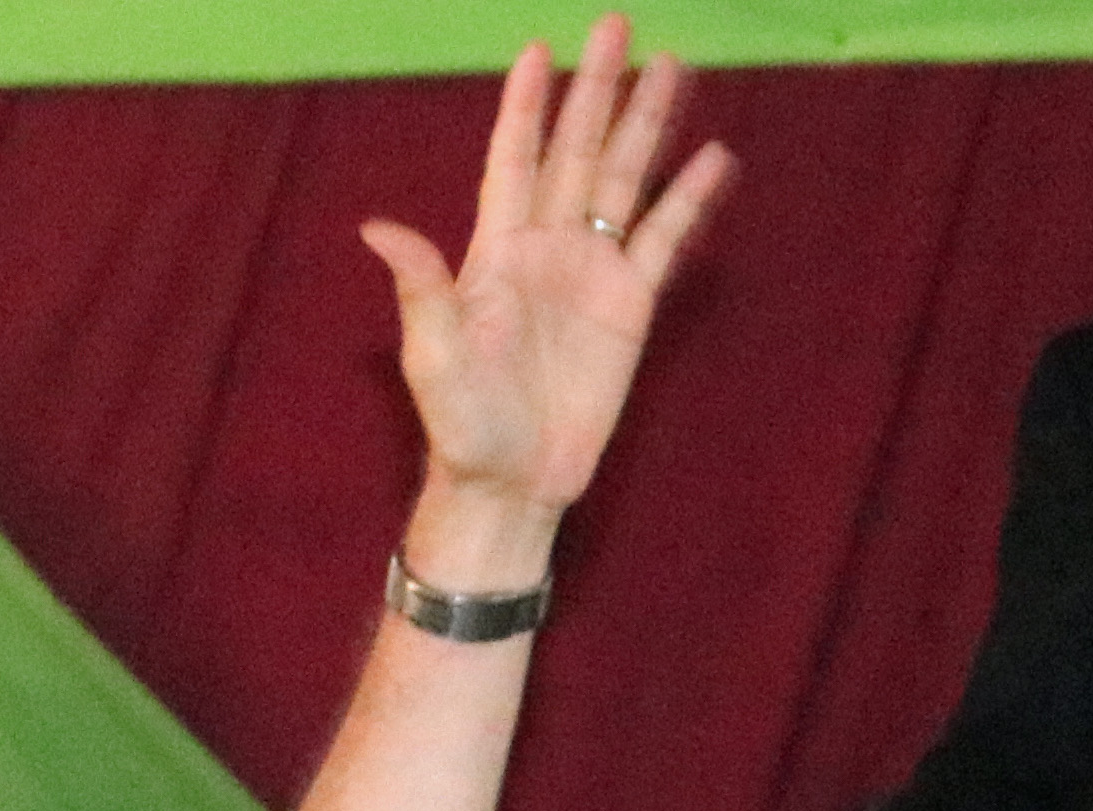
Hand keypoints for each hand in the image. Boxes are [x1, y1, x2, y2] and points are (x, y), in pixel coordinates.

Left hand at [358, 16, 733, 524]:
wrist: (513, 483)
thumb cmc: (462, 426)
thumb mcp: (432, 357)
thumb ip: (421, 287)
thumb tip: (378, 227)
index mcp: (495, 250)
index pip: (513, 159)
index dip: (525, 106)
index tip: (539, 49)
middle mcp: (545, 247)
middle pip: (575, 149)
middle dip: (596, 89)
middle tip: (617, 25)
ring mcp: (591, 271)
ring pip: (623, 179)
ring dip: (646, 124)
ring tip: (670, 66)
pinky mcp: (630, 306)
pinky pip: (665, 240)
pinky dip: (689, 199)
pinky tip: (713, 157)